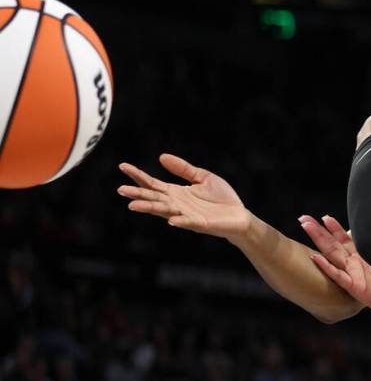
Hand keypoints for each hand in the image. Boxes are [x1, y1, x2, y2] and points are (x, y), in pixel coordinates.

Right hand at [118, 154, 251, 238]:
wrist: (240, 216)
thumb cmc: (222, 198)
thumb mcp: (202, 177)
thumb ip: (183, 169)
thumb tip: (161, 156)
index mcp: (176, 193)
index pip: (152, 184)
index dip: (138, 176)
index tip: (122, 166)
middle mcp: (177, 205)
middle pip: (153, 198)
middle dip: (137, 194)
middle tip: (120, 189)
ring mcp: (187, 215)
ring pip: (165, 211)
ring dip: (150, 208)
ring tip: (133, 206)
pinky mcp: (201, 223)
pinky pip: (188, 222)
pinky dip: (180, 221)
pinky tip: (171, 220)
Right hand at [299, 214, 370, 326]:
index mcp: (364, 256)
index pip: (345, 238)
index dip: (335, 228)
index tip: (324, 217)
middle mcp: (356, 264)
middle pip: (333, 244)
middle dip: (318, 231)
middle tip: (303, 218)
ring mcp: (354, 275)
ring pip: (332, 255)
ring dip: (319, 241)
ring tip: (306, 227)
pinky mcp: (356, 288)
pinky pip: (339, 276)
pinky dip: (326, 267)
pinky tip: (315, 257)